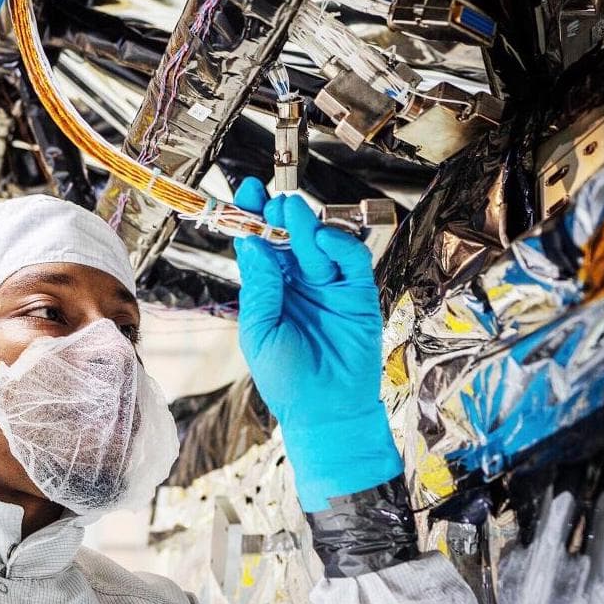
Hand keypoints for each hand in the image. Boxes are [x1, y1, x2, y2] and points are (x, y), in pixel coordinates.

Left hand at [233, 178, 401, 511]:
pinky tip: (322, 239)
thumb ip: (259, 285)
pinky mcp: (357, 294)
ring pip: (317, 243)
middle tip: (271, 201)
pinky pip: (350, 260)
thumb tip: (251, 241)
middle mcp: (298, 282)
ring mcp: (328, 286)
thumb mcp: (259, 330)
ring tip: (291, 212)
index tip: (246, 191)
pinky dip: (338, 244)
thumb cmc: (286, 378)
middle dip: (278, 214)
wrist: (325, 411)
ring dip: (304, 224)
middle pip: (288, 236)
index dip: (253, 216)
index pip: (260, 244)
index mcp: (270, 289)